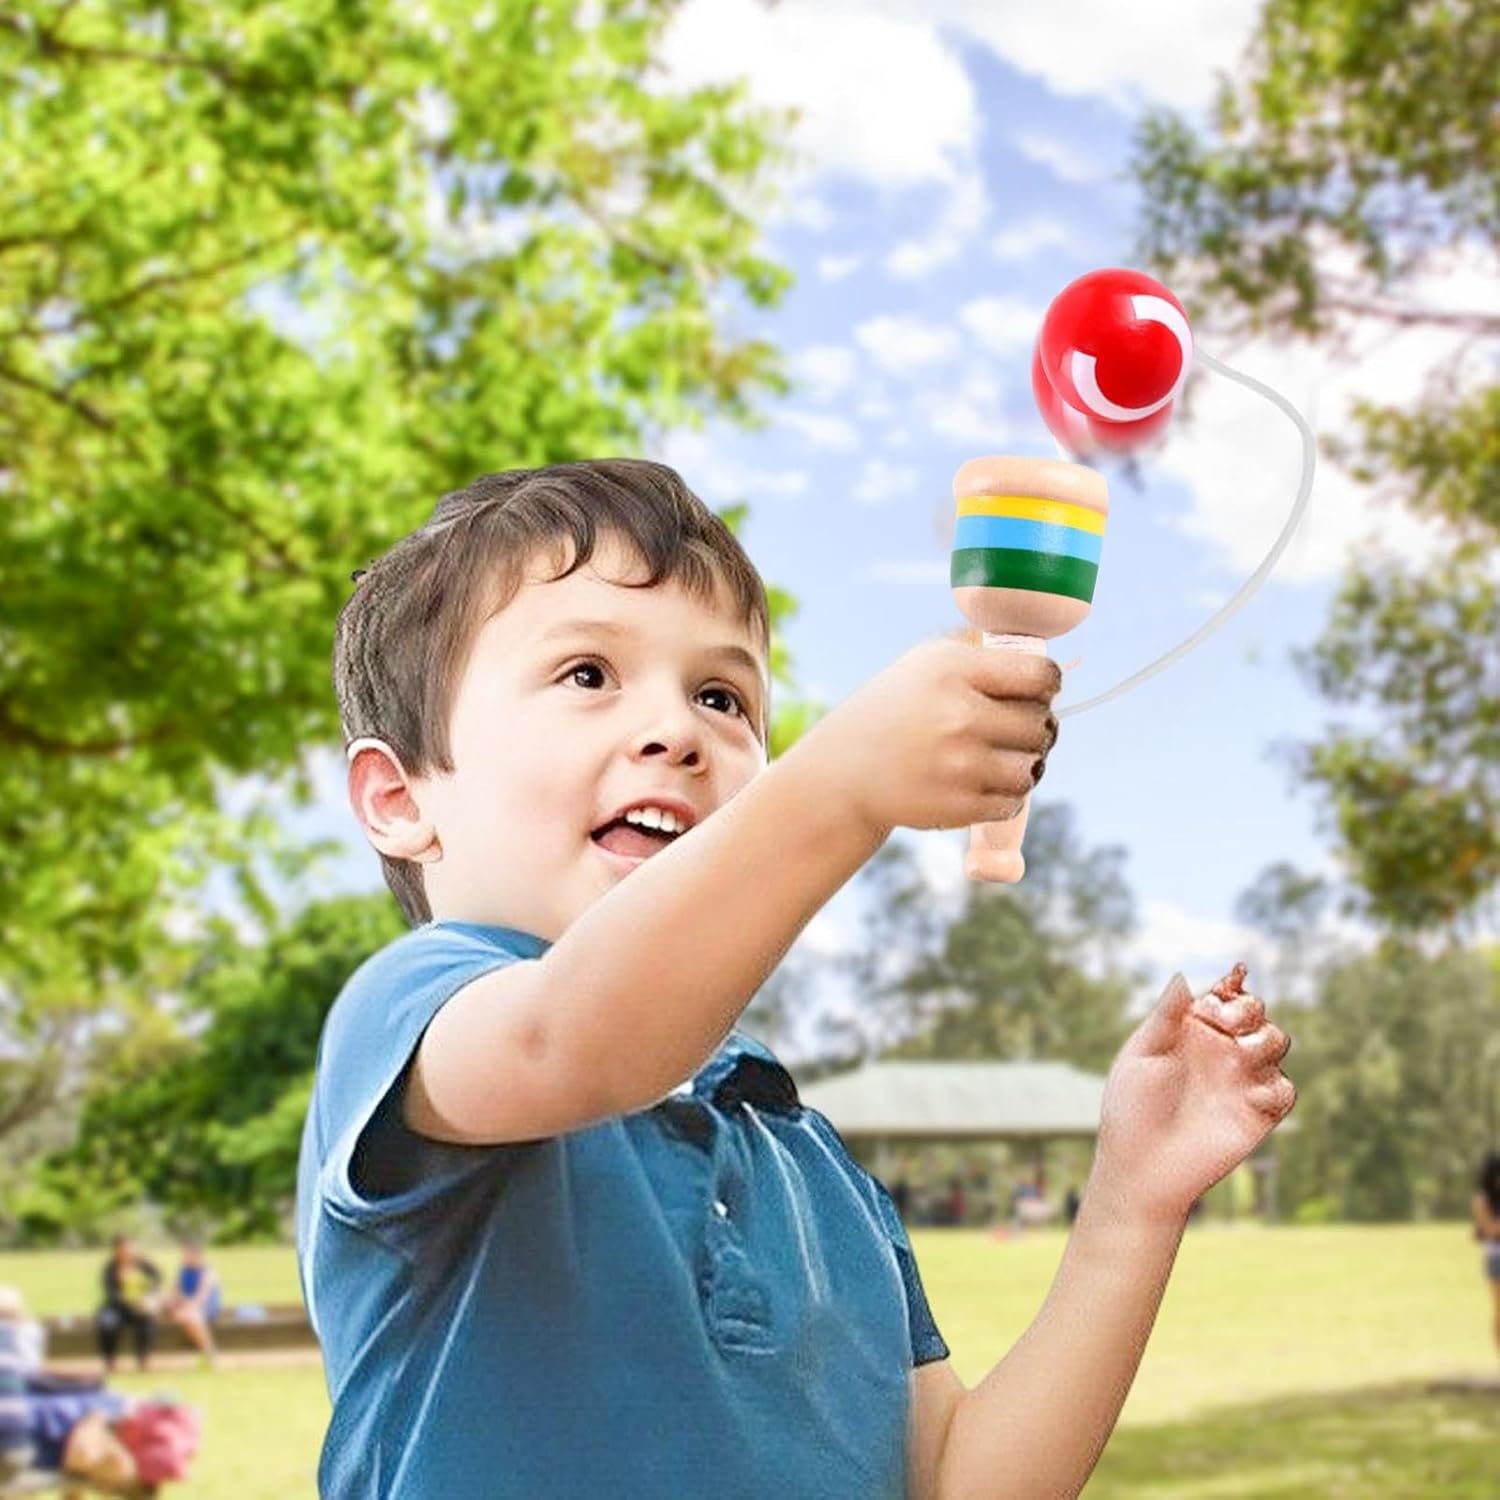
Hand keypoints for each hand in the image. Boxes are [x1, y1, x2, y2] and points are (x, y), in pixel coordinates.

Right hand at [797, 633, 1060, 839]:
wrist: (844, 771)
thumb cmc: (896, 710)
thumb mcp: (928, 663)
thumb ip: (986, 656)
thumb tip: (1049, 664)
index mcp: (953, 670)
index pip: (1041, 675)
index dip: (1048, 685)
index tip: (1039, 691)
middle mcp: (958, 715)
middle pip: (1041, 724)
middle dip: (1036, 727)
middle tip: (1015, 729)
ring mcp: (959, 764)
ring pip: (1033, 767)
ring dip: (1025, 765)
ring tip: (1002, 757)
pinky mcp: (958, 806)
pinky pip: (1013, 803)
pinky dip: (1006, 795)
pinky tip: (983, 781)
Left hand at [1090, 966, 1295, 1225]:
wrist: (1143, 1168)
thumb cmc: (1133, 1108)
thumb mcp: (1144, 1055)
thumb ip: (1167, 1017)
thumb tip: (1183, 977)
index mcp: (1192, 1030)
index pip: (1223, 995)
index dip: (1231, 985)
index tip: (1229, 979)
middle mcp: (1221, 1050)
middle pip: (1256, 1012)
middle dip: (1248, 1008)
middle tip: (1223, 1023)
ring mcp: (1242, 1080)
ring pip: (1276, 1042)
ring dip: (1264, 1039)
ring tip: (1237, 1054)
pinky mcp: (1260, 1114)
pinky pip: (1285, 1090)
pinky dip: (1274, 1086)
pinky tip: (1249, 1094)